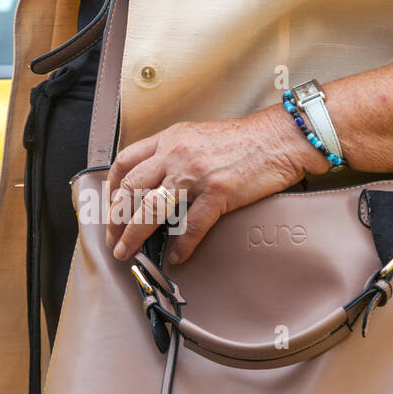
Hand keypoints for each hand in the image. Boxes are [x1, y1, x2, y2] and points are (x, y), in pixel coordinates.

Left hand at [105, 103, 328, 264]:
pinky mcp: (218, 191)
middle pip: (131, 189)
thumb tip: (156, 184)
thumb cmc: (244, 140)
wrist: (281, 137)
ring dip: (135, 236)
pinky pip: (190, 225)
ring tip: (128, 254)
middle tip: (113, 241)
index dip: (112, 190)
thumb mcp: (198, 136)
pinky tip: (176, 257)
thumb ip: (174, 154)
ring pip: (152, 209)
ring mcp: (196, 173)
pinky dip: (180, 245)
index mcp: (169, 139)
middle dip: (115, 220)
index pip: (125, 163)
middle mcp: (176, 153)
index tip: (111, 210)